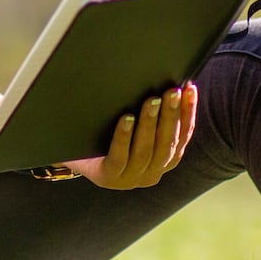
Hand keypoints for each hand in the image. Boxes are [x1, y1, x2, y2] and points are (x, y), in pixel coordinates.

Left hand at [67, 83, 197, 188]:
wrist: (71, 156)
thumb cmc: (105, 135)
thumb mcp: (132, 126)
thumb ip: (149, 113)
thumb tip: (164, 81)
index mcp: (162, 161)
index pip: (181, 137)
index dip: (187, 113)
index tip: (189, 89)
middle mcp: (151, 173)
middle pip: (166, 142)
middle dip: (171, 115)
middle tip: (172, 91)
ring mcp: (130, 178)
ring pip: (145, 149)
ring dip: (150, 123)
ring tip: (152, 100)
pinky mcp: (108, 177)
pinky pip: (119, 156)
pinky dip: (124, 137)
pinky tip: (126, 118)